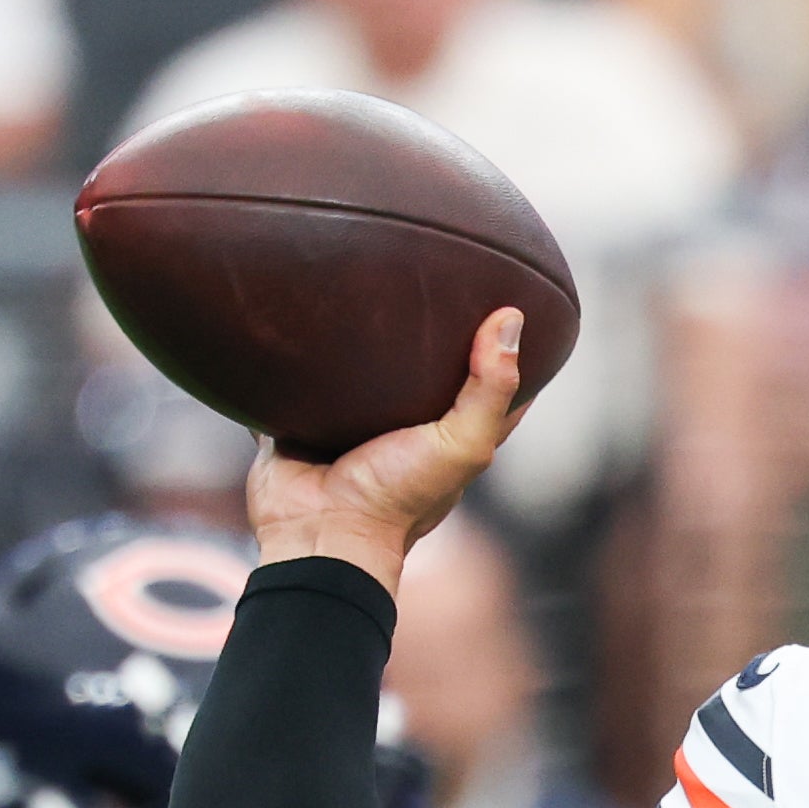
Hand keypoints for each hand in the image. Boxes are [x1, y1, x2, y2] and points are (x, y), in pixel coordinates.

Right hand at [247, 309, 527, 592]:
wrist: (317, 529)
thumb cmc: (395, 497)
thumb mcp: (460, 445)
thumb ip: (490, 389)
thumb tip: (511, 317)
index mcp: (448, 438)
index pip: (491, 389)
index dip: (504, 352)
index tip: (508, 303)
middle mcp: (403, 430)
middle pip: (423, 373)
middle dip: (427, 335)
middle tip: (429, 278)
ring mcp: (350, 426)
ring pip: (359, 373)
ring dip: (359, 341)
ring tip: (363, 282)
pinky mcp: (302, 420)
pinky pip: (299, 382)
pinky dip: (297, 357)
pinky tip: (299, 315)